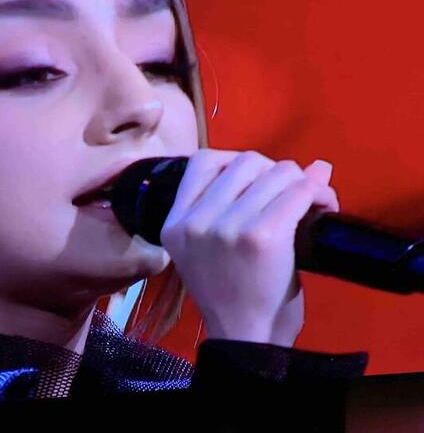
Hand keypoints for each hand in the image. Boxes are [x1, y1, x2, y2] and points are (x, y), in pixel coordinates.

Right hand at [160, 149, 337, 346]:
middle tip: (288, 198)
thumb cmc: (230, 293)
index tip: (256, 184)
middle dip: (275, 172)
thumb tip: (319, 165)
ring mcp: (226, 227)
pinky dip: (319, 194)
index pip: (202, 161)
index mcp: (175, 223)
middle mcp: (195, 221)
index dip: (237, 163)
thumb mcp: (215, 246)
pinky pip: (298, 191)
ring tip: (309, 203)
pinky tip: (325, 208)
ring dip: (300, 183)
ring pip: (277, 171)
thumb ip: (245, 201)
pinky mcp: (260, 236)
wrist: (244, 338)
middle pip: (245, 161)